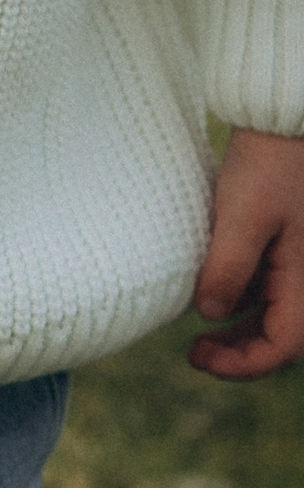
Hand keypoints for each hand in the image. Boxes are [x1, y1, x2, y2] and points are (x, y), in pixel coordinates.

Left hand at [189, 125, 303, 376]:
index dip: (241, 364)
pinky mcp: (290, 247)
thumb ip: (227, 271)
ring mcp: (301, 262)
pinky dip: (242, 300)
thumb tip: (210, 314)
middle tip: (195, 353)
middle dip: (240, 353)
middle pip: (281, 337)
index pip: (282, 346)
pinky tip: (211, 292)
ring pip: (274, 315)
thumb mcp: (241, 219)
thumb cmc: (268, 166)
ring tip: (200, 334)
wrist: (284, 122)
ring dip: (240, 330)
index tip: (198, 359)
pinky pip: (270, 288)